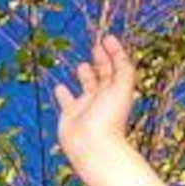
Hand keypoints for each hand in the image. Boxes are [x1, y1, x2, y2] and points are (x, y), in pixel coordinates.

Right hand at [53, 33, 138, 164]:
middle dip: (101, 61)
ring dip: (85, 76)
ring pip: (86, 87)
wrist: (93, 147)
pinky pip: (66, 102)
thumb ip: (123, 67)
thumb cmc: (109, 118)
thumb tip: (116, 49)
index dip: (114, 52)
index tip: (107, 38)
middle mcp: (103, 99)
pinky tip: (60, 87)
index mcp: (117, 91)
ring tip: (82, 66)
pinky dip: (63, 94)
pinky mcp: (70, 116)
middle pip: (104, 76)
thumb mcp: (122, 87)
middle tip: (96, 47)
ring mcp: (86, 107)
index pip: (118, 67)